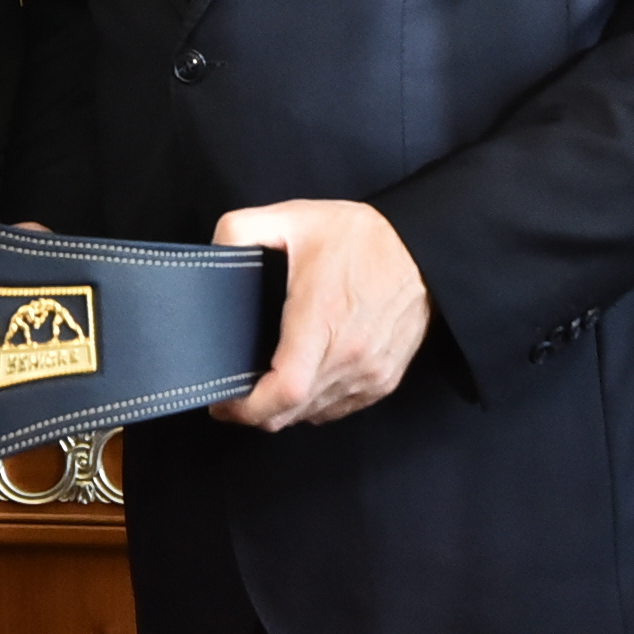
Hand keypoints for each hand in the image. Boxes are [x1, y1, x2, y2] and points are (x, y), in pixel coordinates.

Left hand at [208, 199, 429, 430]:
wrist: (423, 247)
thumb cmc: (359, 236)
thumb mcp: (292, 218)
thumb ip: (240, 232)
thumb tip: (211, 256)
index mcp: (322, 318)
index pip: (285, 390)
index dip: (247, 408)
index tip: (222, 402)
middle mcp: (349, 355)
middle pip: (292, 412)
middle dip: (255, 412)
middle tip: (233, 395)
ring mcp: (370, 373)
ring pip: (314, 414)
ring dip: (285, 409)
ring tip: (264, 386)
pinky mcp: (383, 380)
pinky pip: (337, 408)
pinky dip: (313, 404)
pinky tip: (302, 379)